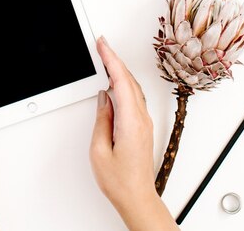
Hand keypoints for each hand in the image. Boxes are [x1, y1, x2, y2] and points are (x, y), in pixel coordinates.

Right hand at [90, 36, 179, 230]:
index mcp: (131, 121)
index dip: (111, 59)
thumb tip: (104, 99)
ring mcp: (144, 122)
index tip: (102, 44)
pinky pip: (134, 97)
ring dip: (119, 70)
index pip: (121, 81)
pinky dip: (124, 83)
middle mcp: (141, 119)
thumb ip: (102, 119)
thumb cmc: (120, 180)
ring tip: (106, 58)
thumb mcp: (99, 150)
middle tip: (102, 44)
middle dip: (114, 59)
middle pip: (129, 80)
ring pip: (133, 87)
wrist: (137, 198)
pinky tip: (116, 81)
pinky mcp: (142, 127)